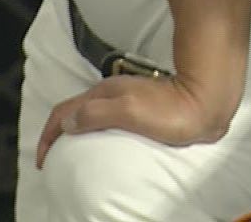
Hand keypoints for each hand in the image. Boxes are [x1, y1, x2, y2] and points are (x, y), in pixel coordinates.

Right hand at [34, 75, 232, 165]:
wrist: (208, 97)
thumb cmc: (175, 109)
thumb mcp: (130, 112)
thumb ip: (97, 114)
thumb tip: (67, 122)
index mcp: (105, 93)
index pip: (63, 112)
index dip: (48, 135)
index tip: (43, 158)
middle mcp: (111, 91)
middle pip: (72, 109)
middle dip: (56, 130)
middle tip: (51, 154)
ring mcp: (125, 94)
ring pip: (88, 110)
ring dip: (73, 128)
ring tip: (71, 148)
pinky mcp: (139, 101)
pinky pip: (105, 114)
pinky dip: (92, 126)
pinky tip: (102, 138)